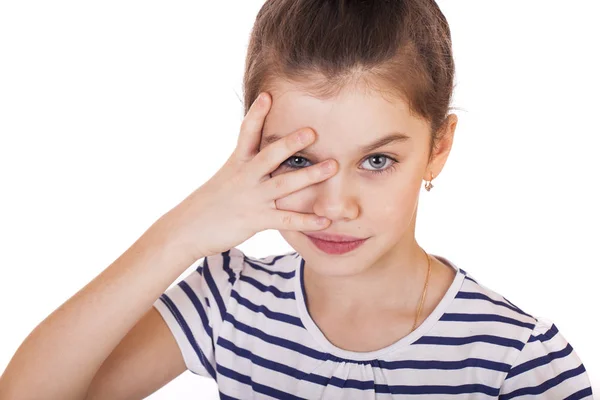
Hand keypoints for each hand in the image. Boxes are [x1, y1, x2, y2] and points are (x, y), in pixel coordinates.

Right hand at [153, 92, 336, 258]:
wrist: (186, 229)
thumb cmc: (208, 203)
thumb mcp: (225, 178)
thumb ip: (245, 166)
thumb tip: (261, 155)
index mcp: (237, 163)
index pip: (246, 133)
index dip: (257, 114)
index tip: (268, 95)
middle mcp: (245, 177)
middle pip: (269, 155)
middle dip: (291, 142)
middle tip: (313, 131)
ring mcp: (251, 198)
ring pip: (283, 184)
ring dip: (310, 175)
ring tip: (332, 166)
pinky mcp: (255, 219)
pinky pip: (285, 220)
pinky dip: (306, 221)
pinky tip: (325, 221)